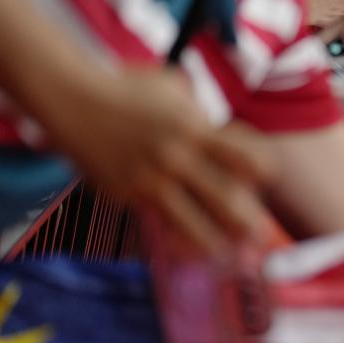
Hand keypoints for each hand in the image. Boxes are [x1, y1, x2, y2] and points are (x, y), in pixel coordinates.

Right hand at [48, 67, 272, 260]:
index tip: (269, 179)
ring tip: (229, 256)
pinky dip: (174, 239)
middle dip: (245, 218)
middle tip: (261, 234)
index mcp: (192, 128)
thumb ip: (197, 107)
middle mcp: (175, 157)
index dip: (259, 168)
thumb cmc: (128, 89)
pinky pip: (157, 221)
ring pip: (189, 219)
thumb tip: (215, 126)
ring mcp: (150, 179)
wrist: (74, 101)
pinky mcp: (126, 194)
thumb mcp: (172, 85)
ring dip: (212, 241)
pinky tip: (188, 253)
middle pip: (222, 194)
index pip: (239, 154)